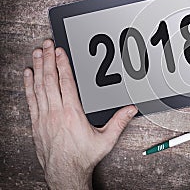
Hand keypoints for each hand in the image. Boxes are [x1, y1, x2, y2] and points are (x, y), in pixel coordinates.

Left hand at [23, 39, 137, 189]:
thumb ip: (119, 122)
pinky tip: (28, 74)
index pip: (65, 83)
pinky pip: (31, 100)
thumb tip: (131, 109)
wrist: (64, 173)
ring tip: (38, 54)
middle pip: (50, 80)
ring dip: (38, 68)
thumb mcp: (106, 140)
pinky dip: (29, 85)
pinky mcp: (36, 123)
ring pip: (39, 87)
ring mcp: (43, 118)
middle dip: (48, 60)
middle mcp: (55, 113)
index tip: (60, 51)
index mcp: (72, 114)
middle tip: (47, 45)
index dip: (62, 64)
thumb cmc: (83, 157)